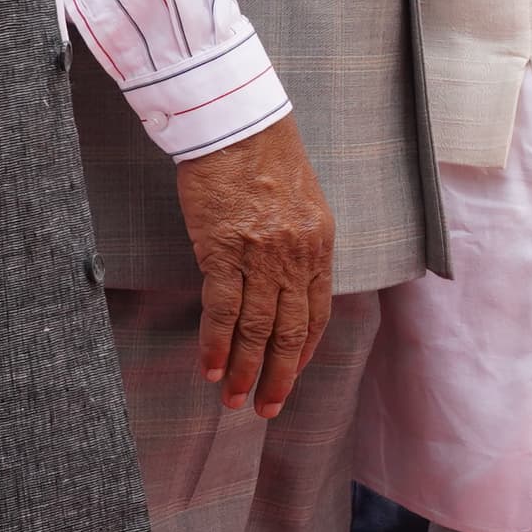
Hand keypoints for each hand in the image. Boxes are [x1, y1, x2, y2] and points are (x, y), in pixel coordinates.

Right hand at [178, 120, 333, 416]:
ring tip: (235, 400)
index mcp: (319, 245)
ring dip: (246, 370)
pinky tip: (212, 369)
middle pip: (290, 330)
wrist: (237, 123)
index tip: (292, 373)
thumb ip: (299, 245)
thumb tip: (287, 282)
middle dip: (279, 376)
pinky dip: (217, 344)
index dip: (304, 349)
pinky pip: (223, 310)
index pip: (317, 312)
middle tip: (267, 408)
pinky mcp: (224, 250)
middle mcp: (296, 257)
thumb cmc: (265, 157)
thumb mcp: (302, 203)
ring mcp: (262, 257)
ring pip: (257, 328)